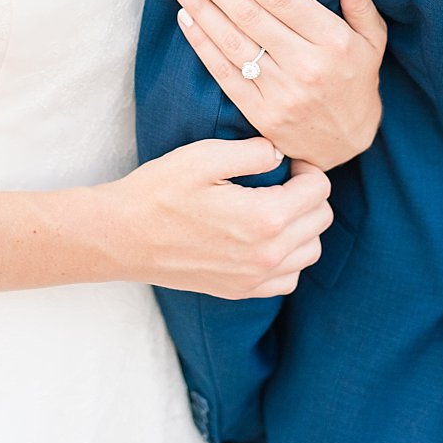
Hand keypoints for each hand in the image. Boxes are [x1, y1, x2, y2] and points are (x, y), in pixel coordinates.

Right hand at [107, 135, 331, 299]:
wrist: (122, 237)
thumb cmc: (157, 192)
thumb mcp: (202, 157)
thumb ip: (252, 152)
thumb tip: (279, 154)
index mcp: (264, 217)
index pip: (319, 190)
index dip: (306, 168)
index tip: (285, 162)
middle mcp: (268, 254)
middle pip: (321, 220)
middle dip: (308, 195)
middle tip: (280, 180)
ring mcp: (256, 277)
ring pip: (311, 251)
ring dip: (302, 226)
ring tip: (273, 208)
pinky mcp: (242, 290)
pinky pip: (289, 277)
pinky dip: (288, 257)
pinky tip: (263, 239)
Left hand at [169, 0, 386, 169]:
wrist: (347, 145)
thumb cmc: (355, 81)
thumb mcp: (371, 43)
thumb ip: (361, 7)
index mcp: (334, 42)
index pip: (281, 0)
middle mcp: (308, 66)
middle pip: (249, 16)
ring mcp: (283, 92)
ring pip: (232, 42)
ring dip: (199, 9)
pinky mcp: (261, 114)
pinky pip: (224, 73)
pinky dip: (201, 44)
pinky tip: (185, 19)